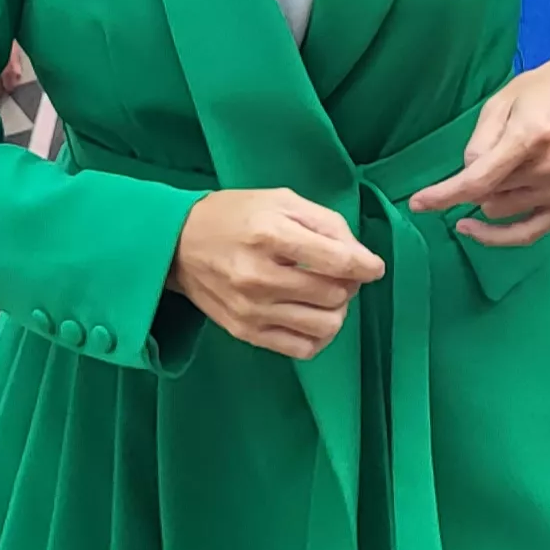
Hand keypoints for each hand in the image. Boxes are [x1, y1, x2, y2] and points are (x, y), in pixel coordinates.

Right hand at [167, 187, 384, 358]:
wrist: (178, 243)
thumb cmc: (235, 215)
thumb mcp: (281, 201)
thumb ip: (327, 224)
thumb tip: (361, 259)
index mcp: (270, 235)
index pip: (338, 261)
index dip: (366, 266)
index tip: (372, 267)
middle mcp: (259, 276)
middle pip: (334, 294)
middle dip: (349, 284)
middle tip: (339, 274)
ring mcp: (251, 309)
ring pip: (324, 326)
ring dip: (336, 311)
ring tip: (325, 295)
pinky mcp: (245, 332)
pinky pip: (301, 349)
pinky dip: (317, 336)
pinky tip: (311, 317)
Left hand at [407, 48, 549, 245]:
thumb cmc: (540, 91)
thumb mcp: (500, 102)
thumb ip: (479, 143)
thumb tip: (467, 178)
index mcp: (530, 137)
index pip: (479, 180)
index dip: (444, 196)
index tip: (417, 204)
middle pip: (488, 195)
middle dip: (475, 181)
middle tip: (490, 154)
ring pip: (501, 211)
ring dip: (491, 196)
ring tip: (508, 165)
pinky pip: (529, 233)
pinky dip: (501, 235)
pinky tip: (477, 229)